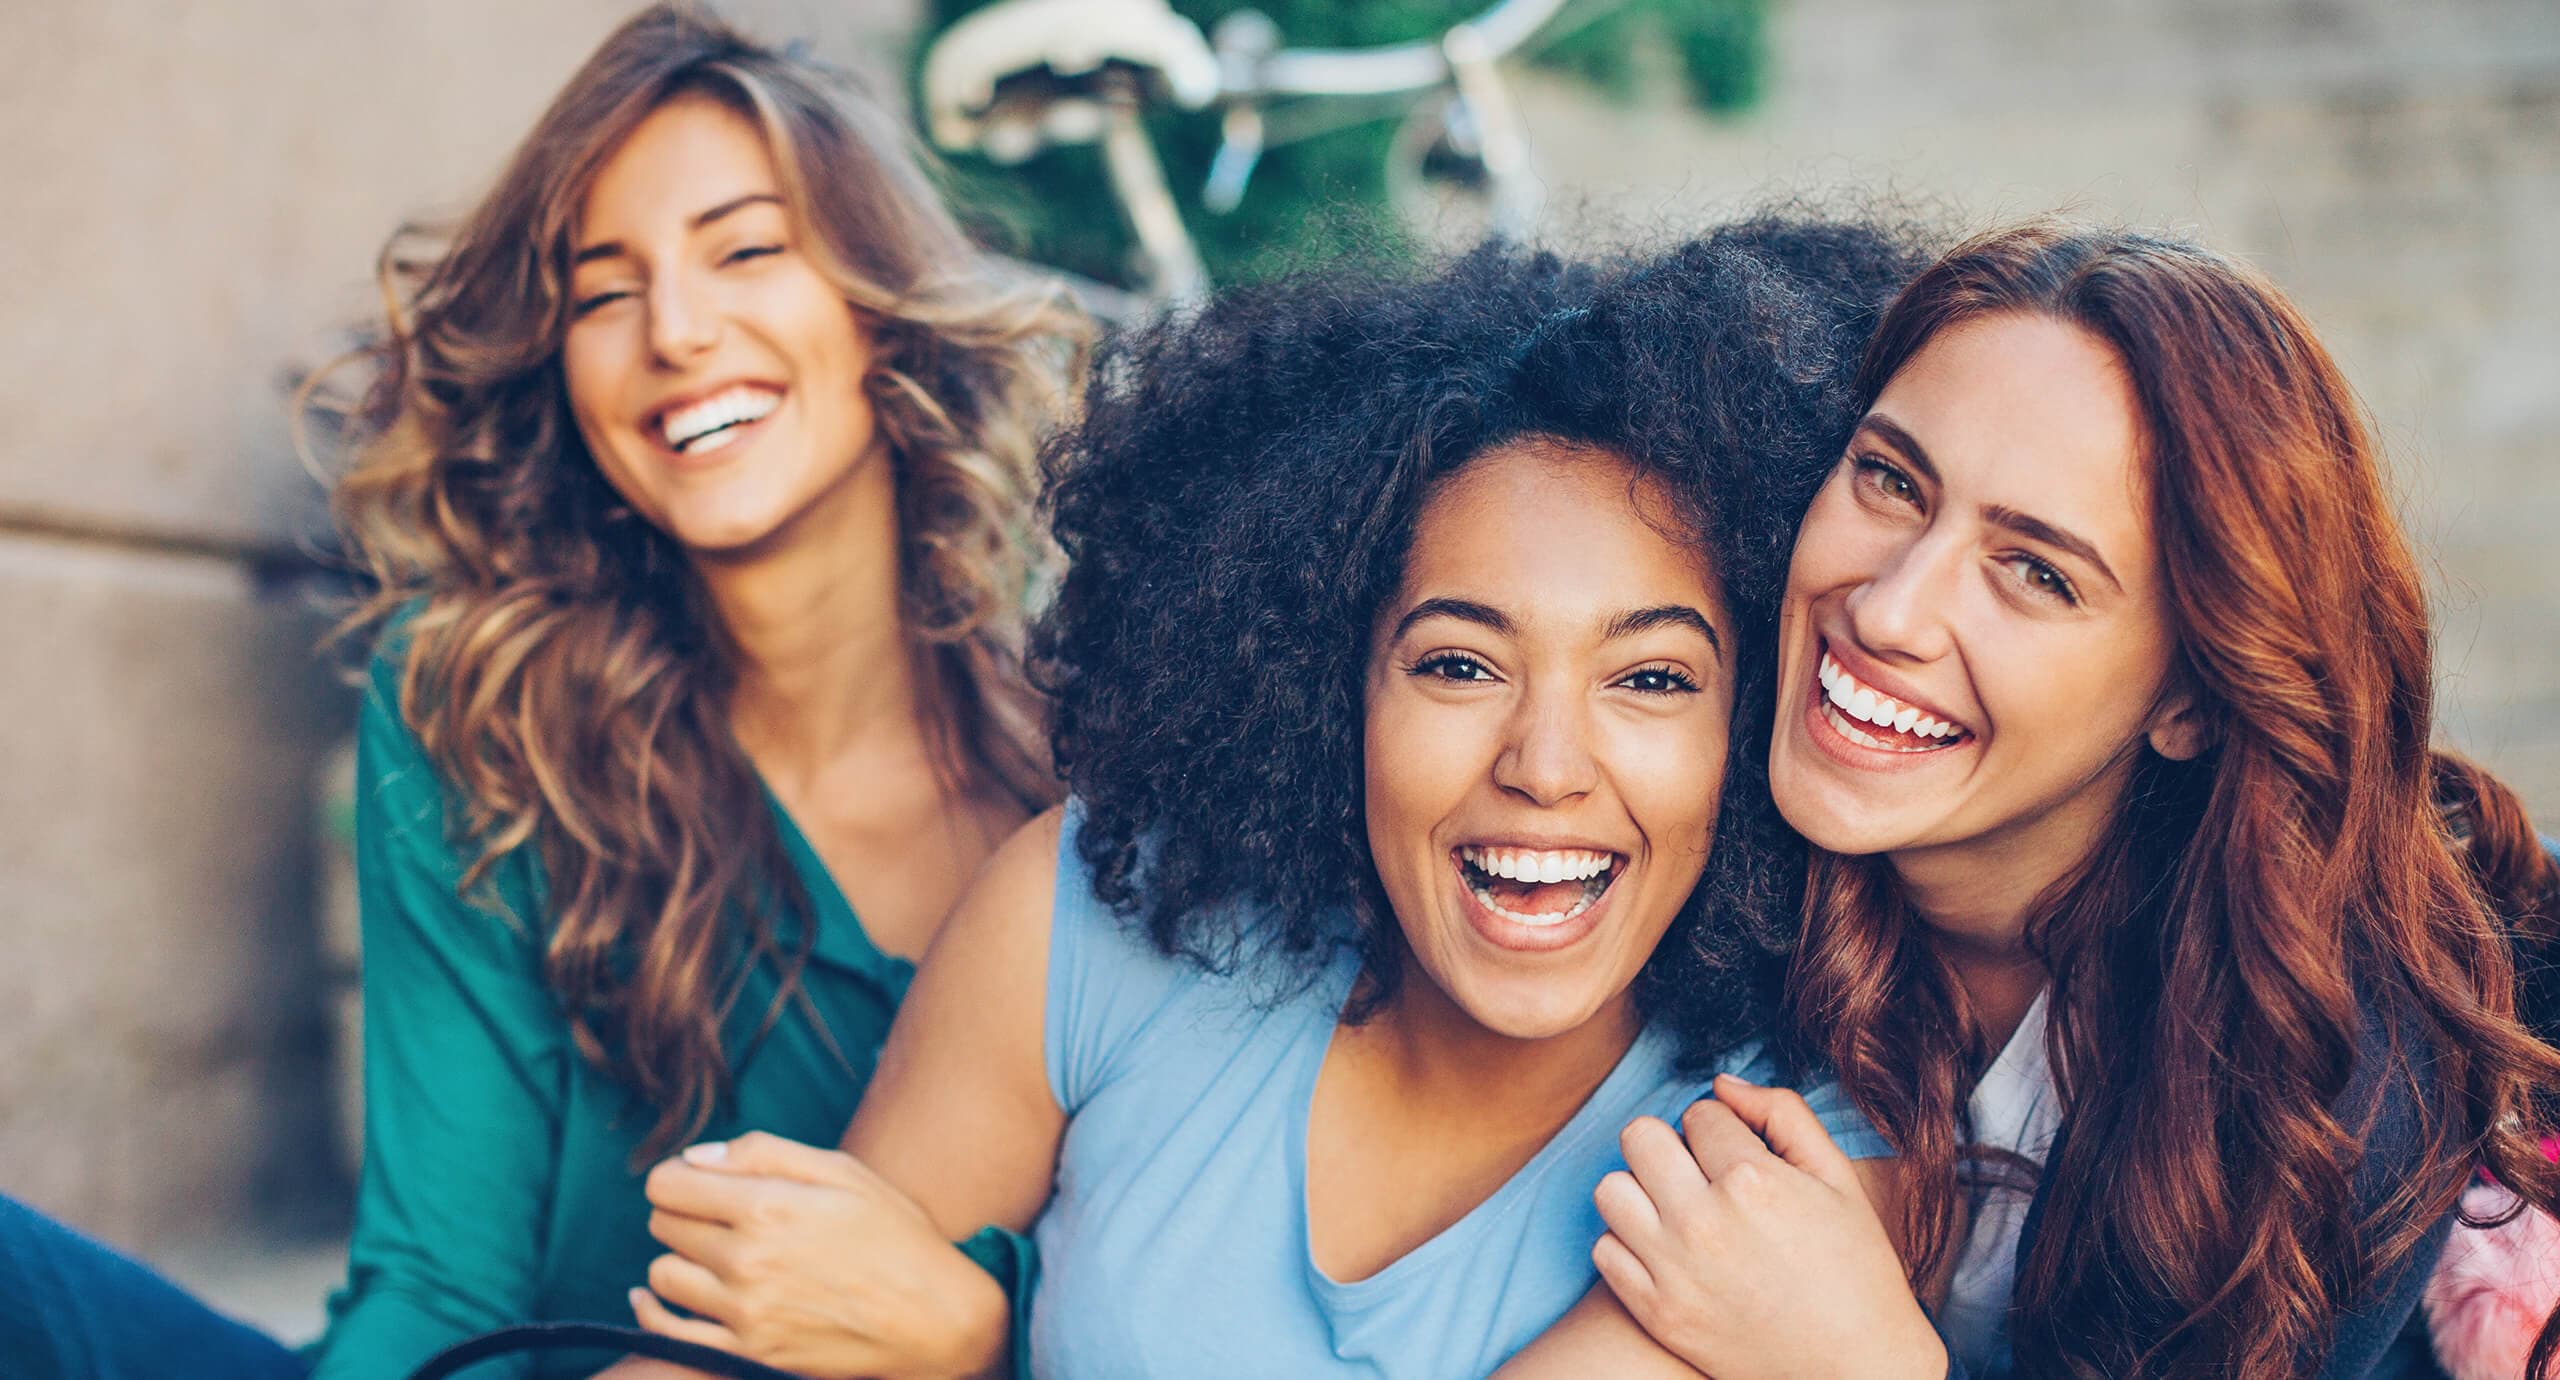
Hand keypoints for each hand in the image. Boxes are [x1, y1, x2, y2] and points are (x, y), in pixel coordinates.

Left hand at [634, 1131, 1009, 1379]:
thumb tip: (694, 1157)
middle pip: (662, 1224)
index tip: (696, 1183)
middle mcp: (748, 1259)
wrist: (934, 1317)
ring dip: (681, 1261)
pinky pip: (668, 1331)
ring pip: (663, 1275)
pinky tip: (655, 1298)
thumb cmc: (895, 1235)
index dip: (677, 1177)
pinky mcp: (749, 1352)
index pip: (668, 1184)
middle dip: (684, 1213)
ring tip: (717, 1258)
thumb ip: (763, 1153)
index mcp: (768, 1206)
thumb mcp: (842, 1172)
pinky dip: (655, 1312)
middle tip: (719, 1218)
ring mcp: (745, 1312)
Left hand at [1592, 1074, 1945, 1379]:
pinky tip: (1669, 1250)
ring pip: (1610, 1189)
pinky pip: (1604, 1249)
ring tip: (1678, 1208)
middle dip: (1671, 1145)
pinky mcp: (1657, 1311)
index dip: (1721, 1129)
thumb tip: (1722, 1083)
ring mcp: (1673, 1270)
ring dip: (1641, 1190)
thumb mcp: (1838, 1177)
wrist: (1855, 1367)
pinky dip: (1630, 1243)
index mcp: (1752, 1181)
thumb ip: (1782, 1113)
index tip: (1740, 1157)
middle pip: (1638, 1136)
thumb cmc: (1855, 1270)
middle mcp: (1703, 1222)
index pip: (1698, 1112)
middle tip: (1701, 1174)